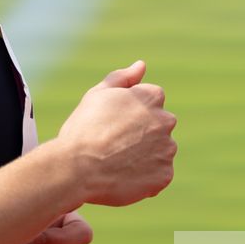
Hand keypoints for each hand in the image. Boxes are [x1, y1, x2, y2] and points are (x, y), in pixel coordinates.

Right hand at [57, 60, 177, 206]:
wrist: (77, 168)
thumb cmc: (83, 129)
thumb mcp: (97, 95)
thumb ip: (122, 78)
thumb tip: (141, 66)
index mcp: (152, 97)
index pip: (152, 102)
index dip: (131, 114)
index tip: (114, 125)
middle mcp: (166, 120)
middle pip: (158, 127)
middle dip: (143, 134)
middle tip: (115, 146)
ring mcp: (167, 149)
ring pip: (160, 152)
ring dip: (146, 156)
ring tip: (118, 163)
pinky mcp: (165, 175)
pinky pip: (160, 175)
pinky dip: (147, 178)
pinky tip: (125, 177)